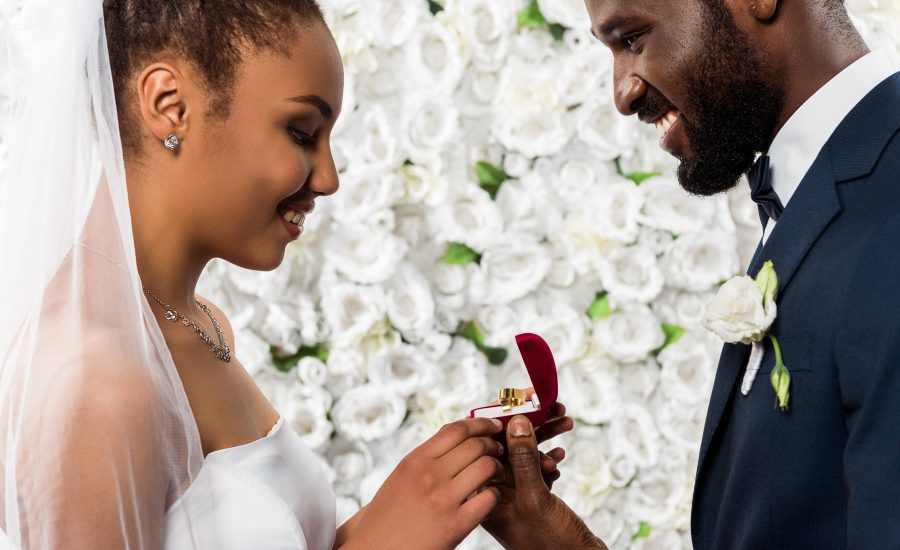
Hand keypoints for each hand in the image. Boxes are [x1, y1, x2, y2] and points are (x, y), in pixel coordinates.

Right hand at [343, 418, 505, 549]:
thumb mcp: (400, 478)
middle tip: (498, 448)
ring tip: (498, 473)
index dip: (479, 423)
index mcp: (414, 461)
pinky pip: (488, 499)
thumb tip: (452, 440)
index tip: (491, 425)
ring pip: (486, 467)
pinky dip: (494, 494)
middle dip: (493, 443)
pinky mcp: (455, 525)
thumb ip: (425, 459)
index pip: (455, 429)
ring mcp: (442, 500)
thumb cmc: (386, 517)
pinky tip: (491, 497)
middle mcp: (428, 475)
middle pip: (475, 444)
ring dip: (497, 467)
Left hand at [482, 415, 607, 549]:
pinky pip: (534, 468)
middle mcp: (492, 489)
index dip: (503, 416)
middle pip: (504, 443)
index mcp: (482, 490)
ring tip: (566, 421)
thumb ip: (522, 460)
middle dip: (529, 422)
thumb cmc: (550, 543)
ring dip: (543, 436)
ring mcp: (511, 493)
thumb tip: (515, 421)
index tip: (525, 397)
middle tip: (552, 404)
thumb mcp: (535, 498)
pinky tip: (560, 455)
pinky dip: (548, 458)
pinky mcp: (529, 497)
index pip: (484, 442)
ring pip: (522, 453)